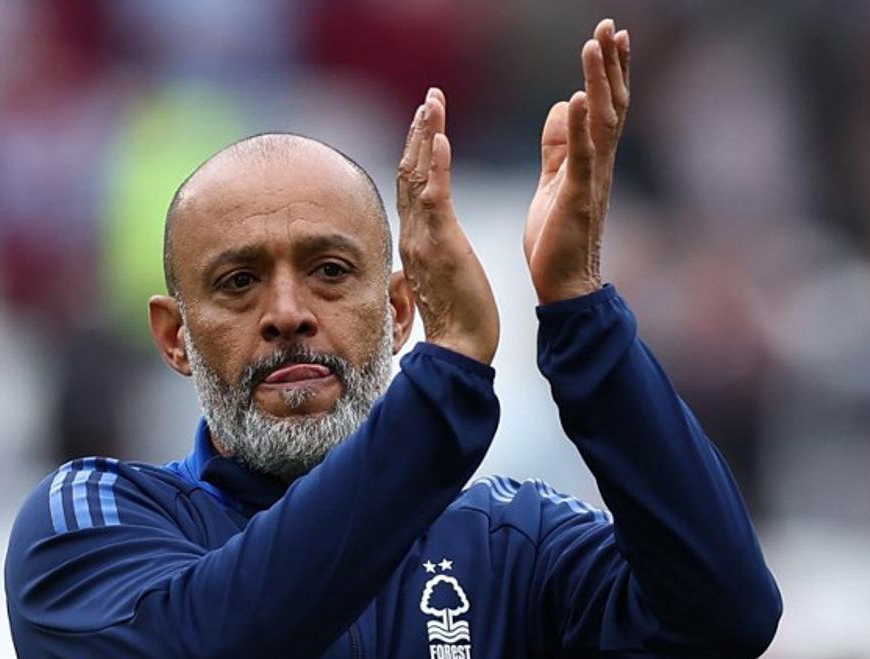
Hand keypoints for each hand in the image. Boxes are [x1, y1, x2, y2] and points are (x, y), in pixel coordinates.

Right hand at [397, 88, 499, 364]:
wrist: (460, 350)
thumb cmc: (458, 319)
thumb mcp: (442, 277)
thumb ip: (431, 257)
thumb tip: (425, 253)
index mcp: (416, 240)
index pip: (411, 186)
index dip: (417, 150)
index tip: (426, 121)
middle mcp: (414, 234)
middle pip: (409, 171)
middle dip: (419, 131)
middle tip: (430, 98)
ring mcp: (425, 238)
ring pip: (418, 176)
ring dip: (425, 136)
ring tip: (432, 103)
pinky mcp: (442, 245)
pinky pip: (435, 198)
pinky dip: (436, 165)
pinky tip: (440, 138)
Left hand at [524, 19, 630, 303]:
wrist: (564, 285)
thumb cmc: (558, 239)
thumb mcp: (553, 181)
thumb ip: (558, 146)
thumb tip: (560, 107)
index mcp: (591, 160)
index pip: (603, 106)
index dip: (606, 71)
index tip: (608, 35)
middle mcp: (599, 165)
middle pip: (610, 104)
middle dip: (610, 64)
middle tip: (611, 26)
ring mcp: (591, 180)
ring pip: (600, 122)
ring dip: (598, 82)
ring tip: (596, 45)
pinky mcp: (576, 198)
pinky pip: (582, 157)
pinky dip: (579, 127)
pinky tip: (575, 99)